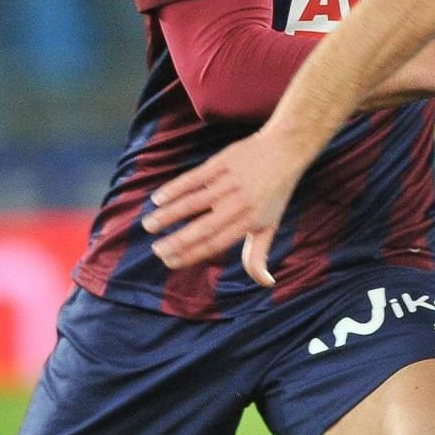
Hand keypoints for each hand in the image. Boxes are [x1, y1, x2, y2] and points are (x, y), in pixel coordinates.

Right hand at [143, 128, 315, 285]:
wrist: (285, 150)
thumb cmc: (275, 194)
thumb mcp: (270, 225)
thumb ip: (259, 254)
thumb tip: (266, 283)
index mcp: (249, 222)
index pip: (215, 244)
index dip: (190, 255)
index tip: (170, 262)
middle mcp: (238, 204)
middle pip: (201, 228)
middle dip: (175, 242)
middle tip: (155, 250)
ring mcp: (229, 183)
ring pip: (192, 203)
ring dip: (168, 215)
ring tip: (149, 226)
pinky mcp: (221, 163)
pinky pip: (192, 178)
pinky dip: (173, 189)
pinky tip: (158, 199)